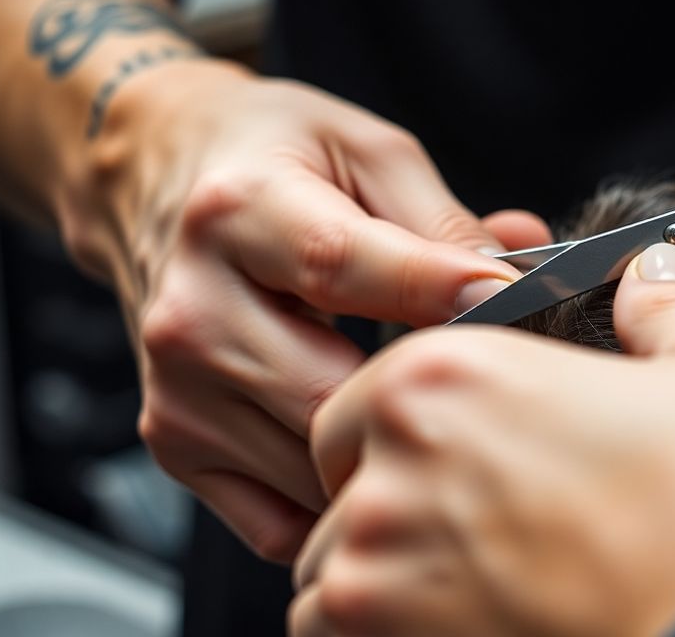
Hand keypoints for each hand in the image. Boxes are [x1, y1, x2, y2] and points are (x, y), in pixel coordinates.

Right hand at [62, 59, 550, 561]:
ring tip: (427, 408)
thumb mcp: (365, 153)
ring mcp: (177, 389)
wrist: (156, 182)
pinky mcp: (176, 446)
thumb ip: (442, 220)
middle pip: (328, 393)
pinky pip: (280, 521)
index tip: (514, 299)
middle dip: (418, 392)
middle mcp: (190, 308)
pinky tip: (370, 448)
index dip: (436, 289)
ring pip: (312, 467)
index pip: (340, 267)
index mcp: (237, 213)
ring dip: (386, 448)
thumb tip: (518, 276)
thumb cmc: (275, 160)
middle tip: (480, 378)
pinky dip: (338, 500)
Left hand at [291, 243, 674, 636]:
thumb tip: (659, 274)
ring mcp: (384, 585)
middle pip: (345, 486)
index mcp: (450, 377)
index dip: (421, 419)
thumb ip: (668, 311)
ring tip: (485, 587)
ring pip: (336, 580)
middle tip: (486, 524)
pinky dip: (395, 636)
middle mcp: (394, 476)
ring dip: (387, 583)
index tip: (468, 446)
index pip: (377, 389)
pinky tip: (478, 624)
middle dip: (394, 502)